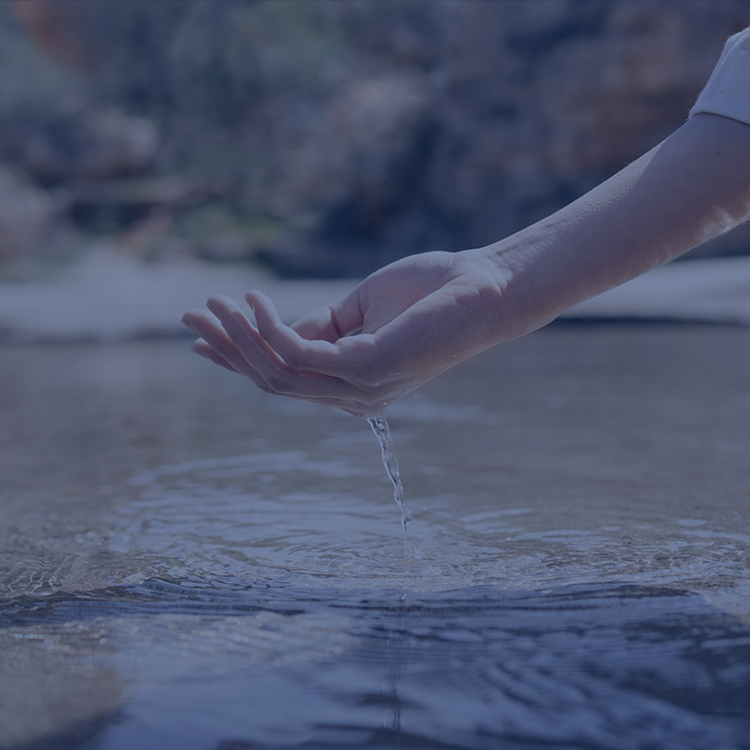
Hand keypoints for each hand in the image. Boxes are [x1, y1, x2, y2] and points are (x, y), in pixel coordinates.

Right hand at [181, 249, 510, 416]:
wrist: (485, 286)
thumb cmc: (429, 293)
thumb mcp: (359, 310)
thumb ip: (319, 326)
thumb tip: (274, 328)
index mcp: (351, 384)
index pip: (283, 378)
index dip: (238, 358)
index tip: (201, 337)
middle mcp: (352, 397)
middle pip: (271, 381)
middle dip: (227, 348)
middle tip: (189, 315)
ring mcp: (360, 389)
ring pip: (277, 373)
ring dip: (238, 337)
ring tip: (212, 302)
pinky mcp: (368, 370)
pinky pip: (299, 354)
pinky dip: (269, 328)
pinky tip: (252, 301)